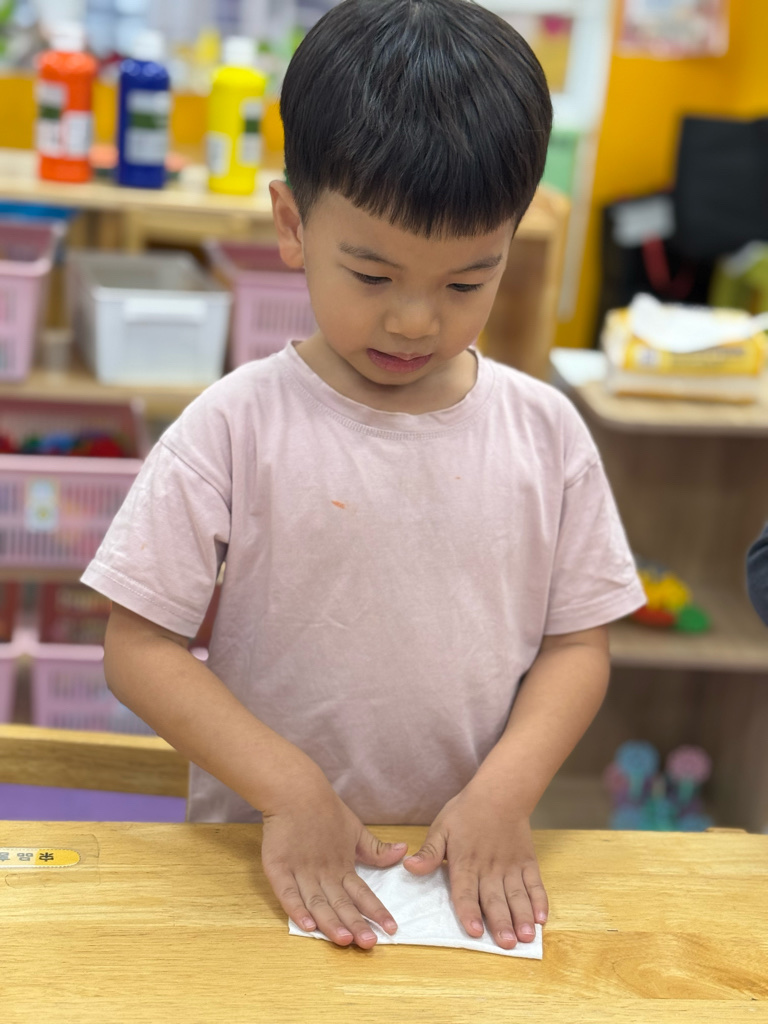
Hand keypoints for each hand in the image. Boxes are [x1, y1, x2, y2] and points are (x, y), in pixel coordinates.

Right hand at [261, 776, 406, 948]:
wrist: (294, 791)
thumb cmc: (325, 811)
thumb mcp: (355, 829)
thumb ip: (376, 849)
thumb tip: (402, 852)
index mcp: (342, 865)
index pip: (363, 893)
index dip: (376, 911)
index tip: (392, 929)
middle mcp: (324, 872)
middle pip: (341, 903)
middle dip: (356, 925)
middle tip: (370, 944)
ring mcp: (301, 871)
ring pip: (317, 902)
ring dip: (331, 922)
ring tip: (344, 939)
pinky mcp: (278, 867)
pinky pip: (287, 893)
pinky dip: (296, 909)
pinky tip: (306, 925)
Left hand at [403, 788, 547, 949]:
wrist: (499, 793)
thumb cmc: (465, 812)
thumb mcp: (441, 828)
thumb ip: (429, 852)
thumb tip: (409, 867)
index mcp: (465, 862)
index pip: (466, 891)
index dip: (469, 911)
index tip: (475, 931)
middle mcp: (489, 868)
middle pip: (495, 899)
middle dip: (501, 923)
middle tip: (507, 945)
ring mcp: (511, 866)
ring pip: (517, 895)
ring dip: (522, 917)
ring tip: (526, 937)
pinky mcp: (527, 862)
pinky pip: (535, 884)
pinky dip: (540, 901)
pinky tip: (541, 918)